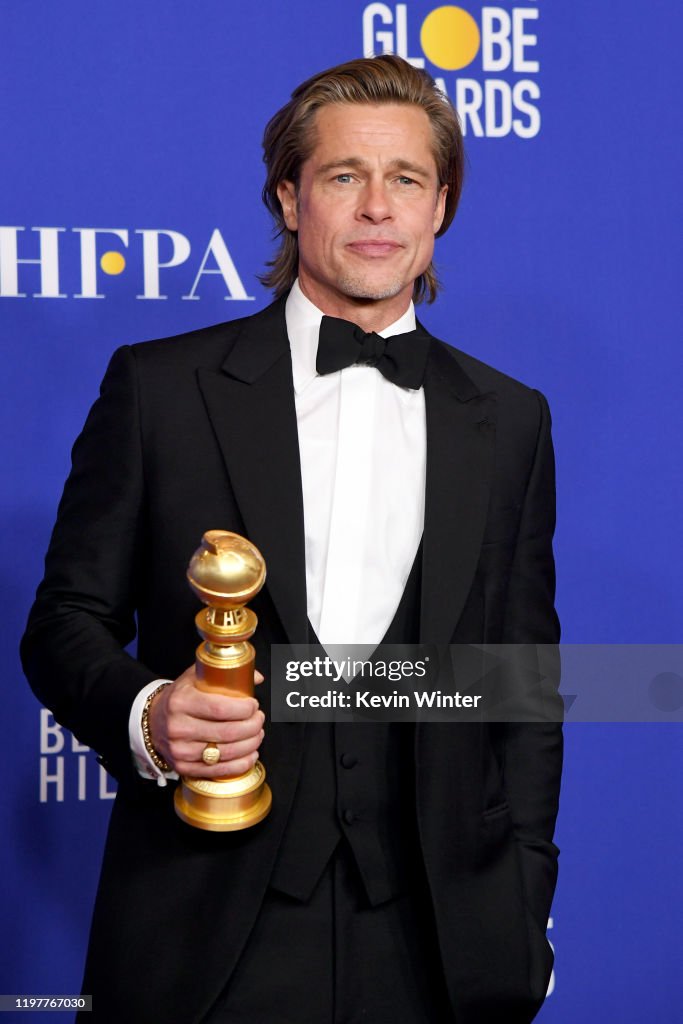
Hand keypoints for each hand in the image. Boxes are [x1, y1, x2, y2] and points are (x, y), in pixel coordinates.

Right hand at [148, 665, 264, 777]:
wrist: (153, 722)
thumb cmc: (180, 698)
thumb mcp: (195, 678)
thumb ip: (224, 673)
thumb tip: (257, 677)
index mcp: (181, 702)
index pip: (220, 708)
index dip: (244, 709)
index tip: (254, 705)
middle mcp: (178, 727)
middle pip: (227, 732)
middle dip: (252, 726)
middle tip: (259, 719)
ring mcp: (180, 750)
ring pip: (226, 753)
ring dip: (251, 744)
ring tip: (258, 734)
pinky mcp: (183, 767)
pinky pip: (219, 770)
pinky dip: (241, 764)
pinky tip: (251, 754)